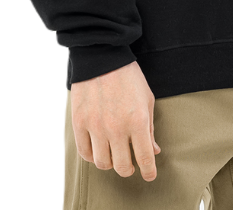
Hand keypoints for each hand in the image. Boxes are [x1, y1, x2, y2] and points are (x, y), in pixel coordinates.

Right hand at [70, 60, 160, 180]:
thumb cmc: (129, 77)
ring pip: (102, 163)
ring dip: (111, 162)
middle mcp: (116, 127)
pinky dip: (93, 156)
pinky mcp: (79, 123)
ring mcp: (96, 126)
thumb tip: (153, 151)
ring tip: (114, 153)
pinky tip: (99, 148)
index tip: (149, 175)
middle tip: (131, 163)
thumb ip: (150, 128)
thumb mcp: (147, 99)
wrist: (102, 56)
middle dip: (130, 168)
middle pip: (122, 167)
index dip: (149, 172)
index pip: (145, 158)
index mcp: (138, 121)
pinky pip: (85, 153)